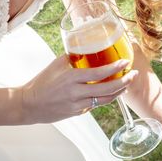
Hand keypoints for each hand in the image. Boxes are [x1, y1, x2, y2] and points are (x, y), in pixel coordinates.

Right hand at [19, 55, 136, 123]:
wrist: (29, 104)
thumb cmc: (41, 82)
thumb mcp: (57, 64)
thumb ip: (73, 57)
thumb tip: (87, 47)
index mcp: (71, 78)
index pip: (99, 74)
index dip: (115, 68)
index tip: (125, 62)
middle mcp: (76, 93)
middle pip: (107, 90)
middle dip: (124, 82)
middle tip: (133, 74)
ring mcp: (77, 105)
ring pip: (105, 100)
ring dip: (118, 92)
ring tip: (127, 83)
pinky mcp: (77, 113)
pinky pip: (95, 105)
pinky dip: (105, 98)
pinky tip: (112, 92)